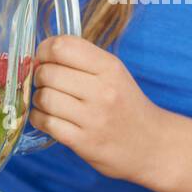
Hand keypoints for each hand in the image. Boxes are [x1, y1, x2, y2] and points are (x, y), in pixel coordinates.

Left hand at [28, 34, 171, 182]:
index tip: (44, 58)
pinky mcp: (84, 142)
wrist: (152, 144)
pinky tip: (50, 119)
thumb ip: (83, 60)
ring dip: (39, 99)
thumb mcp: (115, 74)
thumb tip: (40, 54)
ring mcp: (93, 118)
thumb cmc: (127, 105)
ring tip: (49, 102)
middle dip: (39, 76)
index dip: (44, 50)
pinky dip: (40, 119)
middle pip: (48, 73)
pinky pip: (46, 123)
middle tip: (46, 83)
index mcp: (110, 67)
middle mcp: (103, 90)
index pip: (62, 47)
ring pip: (44, 98)